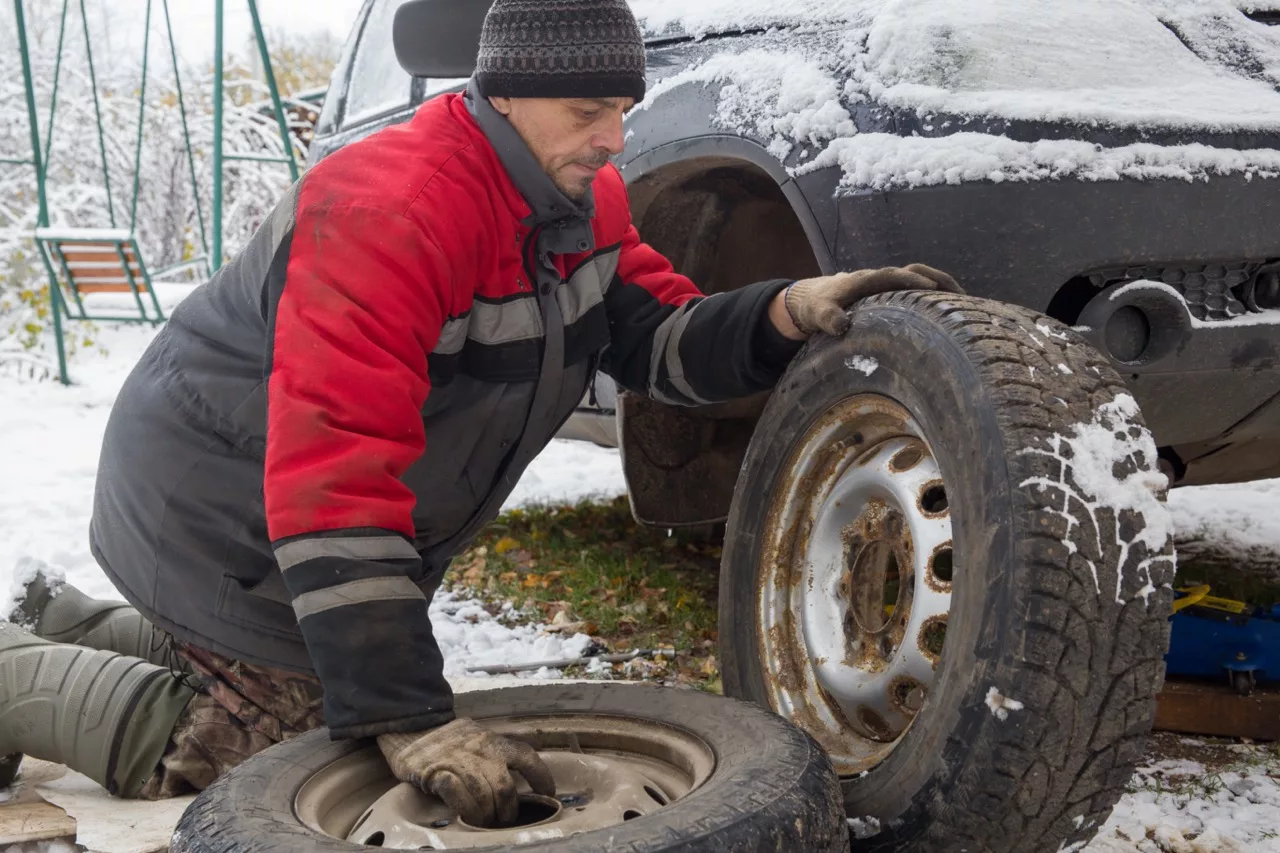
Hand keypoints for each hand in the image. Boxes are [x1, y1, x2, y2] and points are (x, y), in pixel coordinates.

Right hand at [377, 718, 554, 826]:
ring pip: (485, 795)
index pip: (526, 757)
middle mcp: (481, 750)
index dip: (541, 778)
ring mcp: (460, 761)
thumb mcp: (477, 737)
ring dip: (487, 815)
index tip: (547, 794)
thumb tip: (516, 781)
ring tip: (484, 822)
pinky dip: (467, 811)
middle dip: (508, 809)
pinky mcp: (438, 772)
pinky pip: (459, 797)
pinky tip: (467, 817)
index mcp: (494, 741)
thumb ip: (495, 754)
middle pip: (505, 787)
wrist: (411, 727)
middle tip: (503, 818)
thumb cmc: (448, 740)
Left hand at [777, 264, 963, 337]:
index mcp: (865, 280)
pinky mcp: (891, 292)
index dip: (912, 281)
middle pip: (914, 271)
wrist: (813, 298)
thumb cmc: (817, 306)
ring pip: (919, 277)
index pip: (893, 276)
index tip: (931, 289)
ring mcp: (887, 284)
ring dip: (942, 286)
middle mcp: (880, 277)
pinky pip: (916, 288)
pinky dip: (934, 294)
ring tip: (966, 303)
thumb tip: (842, 325)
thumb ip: (828, 318)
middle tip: (962, 297)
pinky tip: (950, 310)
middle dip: (938, 280)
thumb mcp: (818, 313)